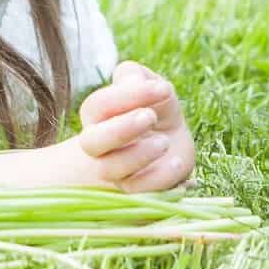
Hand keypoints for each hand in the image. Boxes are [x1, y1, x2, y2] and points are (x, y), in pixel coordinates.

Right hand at [72, 60, 195, 191]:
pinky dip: (160, 178)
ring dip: (139, 154)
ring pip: (111, 169)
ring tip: (165, 142)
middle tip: (150, 116)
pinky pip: (138, 192)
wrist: (174, 141)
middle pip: (91, 142)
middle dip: (121, 129)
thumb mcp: (149, 84)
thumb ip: (135, 76)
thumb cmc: (156, 107)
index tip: (162, 88)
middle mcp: (100, 145)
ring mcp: (115, 171)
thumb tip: (131, 83)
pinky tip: (177, 161)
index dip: (127, 96)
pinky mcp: (135, 191)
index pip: (98, 105)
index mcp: (97, 115)